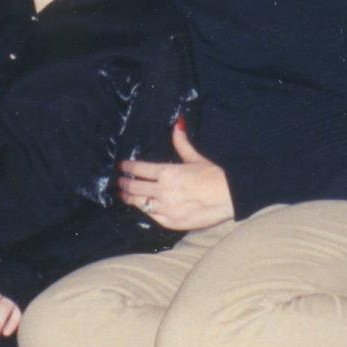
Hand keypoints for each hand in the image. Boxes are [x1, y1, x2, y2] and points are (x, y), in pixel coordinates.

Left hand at [117, 124, 234, 230]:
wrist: (228, 198)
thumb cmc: (214, 176)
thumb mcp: (196, 157)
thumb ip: (182, 142)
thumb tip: (178, 123)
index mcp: (167, 173)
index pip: (139, 169)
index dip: (128, 167)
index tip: (121, 167)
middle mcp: (162, 191)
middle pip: (135, 188)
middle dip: (124, 184)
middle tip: (118, 182)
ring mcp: (166, 209)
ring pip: (140, 204)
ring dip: (129, 199)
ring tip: (123, 196)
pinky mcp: (171, 222)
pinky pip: (152, 217)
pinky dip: (145, 211)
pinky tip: (141, 208)